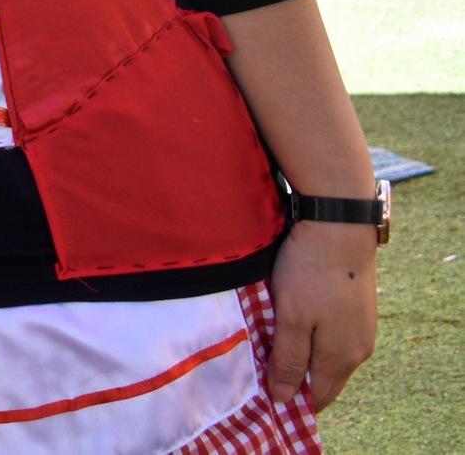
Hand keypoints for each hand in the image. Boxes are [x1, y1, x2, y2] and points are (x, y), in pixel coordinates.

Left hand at [265, 219, 377, 407]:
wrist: (338, 225)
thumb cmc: (310, 272)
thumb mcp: (292, 318)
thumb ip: (289, 360)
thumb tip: (285, 399)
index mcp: (342, 358)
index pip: (319, 396)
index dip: (291, 397)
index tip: (261, 390)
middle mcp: (359, 349)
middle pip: (324, 378)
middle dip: (296, 377)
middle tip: (261, 365)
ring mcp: (362, 328)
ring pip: (328, 355)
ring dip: (303, 354)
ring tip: (272, 342)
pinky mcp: (358, 308)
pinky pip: (333, 335)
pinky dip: (313, 336)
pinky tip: (294, 320)